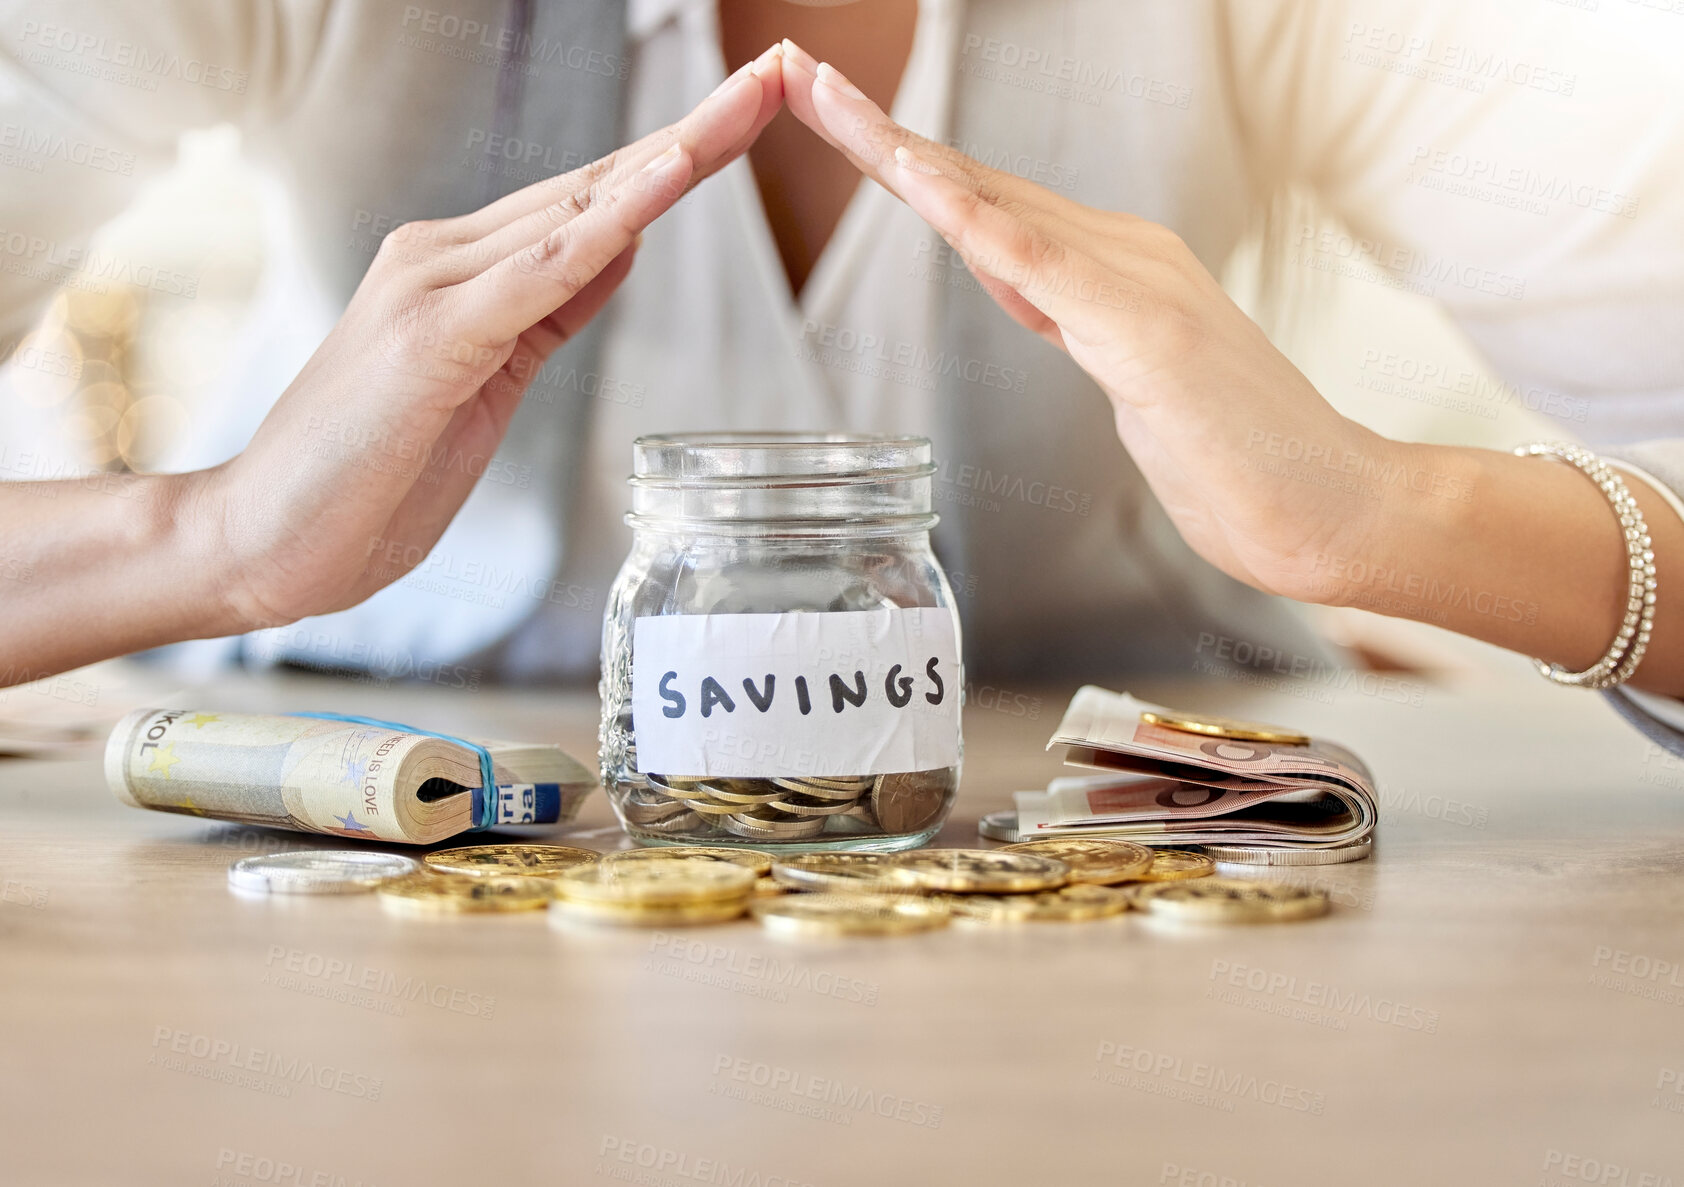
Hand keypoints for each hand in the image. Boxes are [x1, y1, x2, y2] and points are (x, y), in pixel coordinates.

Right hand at [201, 46, 786, 629]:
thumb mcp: (489, 381)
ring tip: (749, 104)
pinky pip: (538, 275)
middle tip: (778, 78)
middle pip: (597, 186)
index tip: (752, 114)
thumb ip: (548, 310)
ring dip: (670, 158)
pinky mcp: (430, 338)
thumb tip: (620, 246)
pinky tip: (663, 186)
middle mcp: (444, 256)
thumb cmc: (372, 472)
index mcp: (462, 269)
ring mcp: (432, 289)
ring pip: (576, 212)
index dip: (677, 157)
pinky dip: (605, 229)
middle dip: (697, 134)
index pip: (592, 202)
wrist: (265, 536)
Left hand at [778, 42, 1400, 604]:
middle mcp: (1123, 258)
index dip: (903, 165)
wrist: (1337, 511)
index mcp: (1114, 274)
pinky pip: (1037, 262)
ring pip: (992, 202)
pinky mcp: (1145, 333)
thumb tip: (1031, 297)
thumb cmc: (1244, 466)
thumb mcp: (1133, 389)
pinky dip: (968, 214)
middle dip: (876, 131)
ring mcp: (1137, 287)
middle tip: (798, 76)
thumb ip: (1081, 331)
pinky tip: (912, 175)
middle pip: (974, 184)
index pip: (986, 208)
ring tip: (822, 92)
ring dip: (898, 148)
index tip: (834, 123)